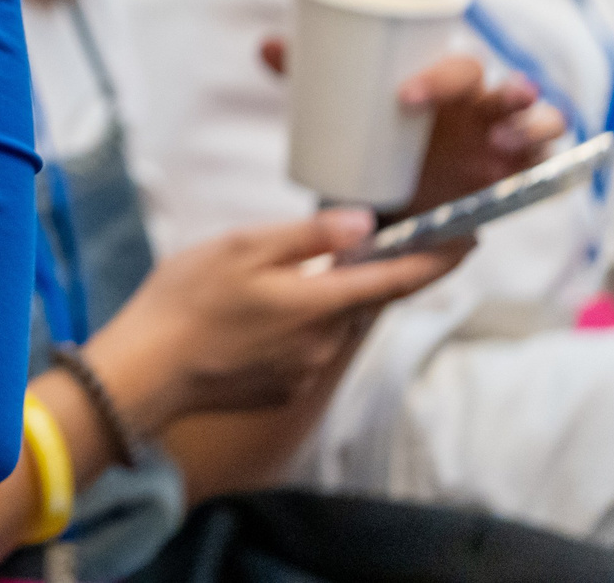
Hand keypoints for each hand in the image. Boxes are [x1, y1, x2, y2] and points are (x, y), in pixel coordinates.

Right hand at [82, 211, 464, 431]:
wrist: (145, 373)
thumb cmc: (186, 301)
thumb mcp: (242, 247)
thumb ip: (308, 236)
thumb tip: (366, 224)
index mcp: (320, 302)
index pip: (399, 278)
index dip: (439, 258)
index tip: (468, 238)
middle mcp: (325, 342)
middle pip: (359, 300)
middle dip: (353, 274)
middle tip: (320, 247)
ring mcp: (304, 371)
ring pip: (326, 324)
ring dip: (312, 302)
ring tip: (257, 285)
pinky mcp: (281, 390)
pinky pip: (300, 350)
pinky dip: (287, 330)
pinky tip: (243, 320)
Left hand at [261, 39, 565, 215]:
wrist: (390, 191)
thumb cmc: (374, 131)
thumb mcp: (345, 107)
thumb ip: (309, 73)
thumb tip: (267, 44)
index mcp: (445, 82)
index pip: (458, 66)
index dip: (440, 75)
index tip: (404, 97)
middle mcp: (483, 107)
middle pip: (510, 89)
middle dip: (511, 96)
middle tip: (486, 117)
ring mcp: (505, 143)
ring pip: (543, 122)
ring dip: (537, 128)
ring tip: (509, 145)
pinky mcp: (514, 178)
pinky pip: (550, 168)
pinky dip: (556, 167)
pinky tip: (546, 174)